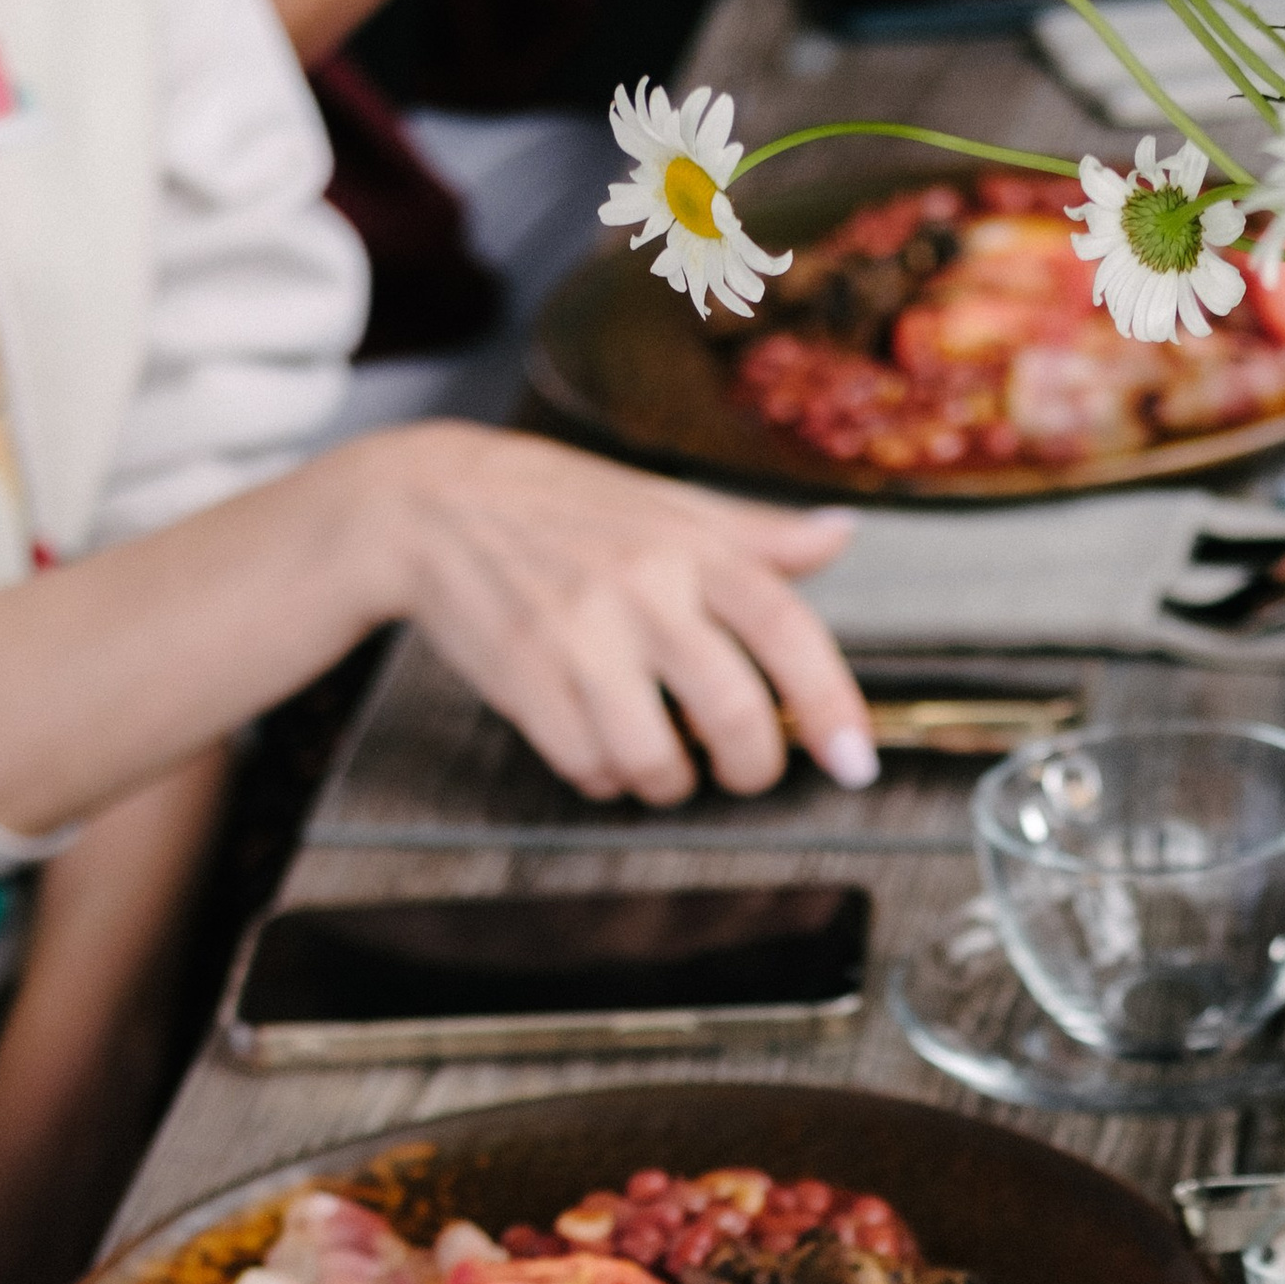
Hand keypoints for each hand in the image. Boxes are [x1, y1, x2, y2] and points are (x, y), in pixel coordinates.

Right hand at [365, 425, 876, 803]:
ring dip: (667, 782)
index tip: (854, 762)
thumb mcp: (665, 503)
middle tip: (743, 768)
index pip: (787, 631)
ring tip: (657, 754)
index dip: (831, 705)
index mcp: (691, 546)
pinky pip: (590, 768)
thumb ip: (755, 534)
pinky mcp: (525, 677)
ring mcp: (580, 634)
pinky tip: (595, 740)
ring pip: (658, 761)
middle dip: (751, 767)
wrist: (429, 502)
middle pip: (733, 715)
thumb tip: (840, 533)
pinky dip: (603, 775)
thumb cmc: (561, 508)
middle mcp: (643, 587)